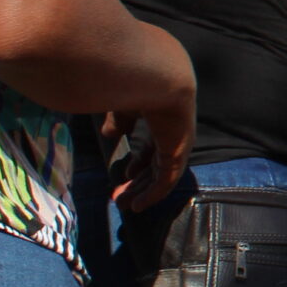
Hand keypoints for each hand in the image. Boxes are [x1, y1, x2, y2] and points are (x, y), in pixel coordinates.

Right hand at [103, 82, 195, 209]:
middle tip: (121, 198)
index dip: (138, 162)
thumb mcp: (123, 105)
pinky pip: (165, 182)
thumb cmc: (137, 85)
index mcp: (161, 121)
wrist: (157, 79)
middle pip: (155, 166)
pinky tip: (138, 206)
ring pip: (160, 177)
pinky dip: (152, 195)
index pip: (152, 147)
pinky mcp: (177, 155)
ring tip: (126, 207)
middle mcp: (172, 135)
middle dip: (137, 183)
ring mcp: (176, 145)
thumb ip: (118, 120)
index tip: (125, 175)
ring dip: (142, 192)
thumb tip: (110, 135)